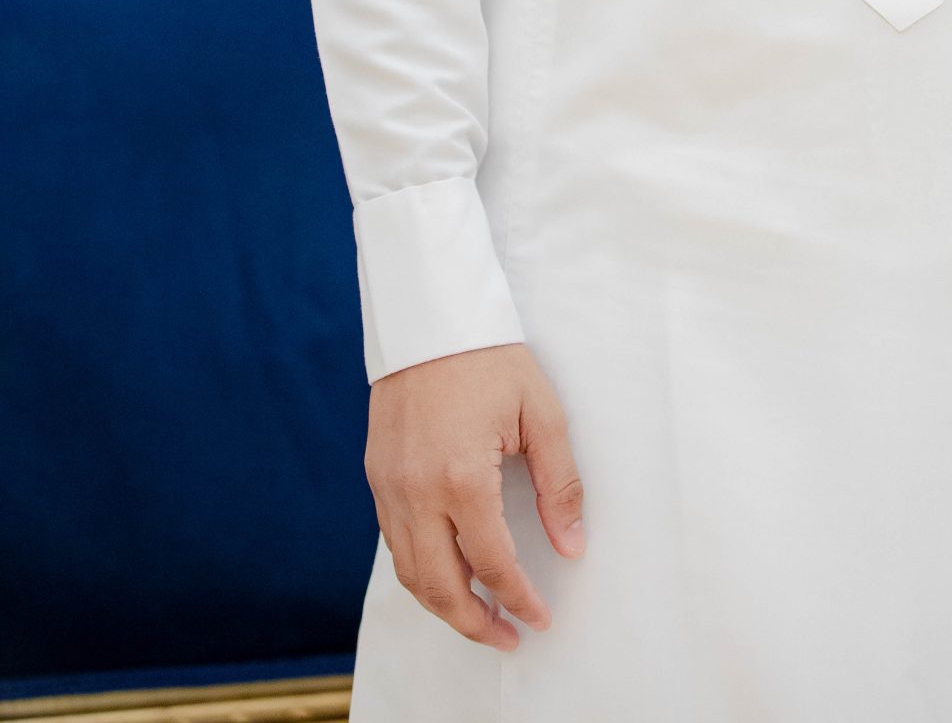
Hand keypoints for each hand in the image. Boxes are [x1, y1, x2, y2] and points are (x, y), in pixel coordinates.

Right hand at [364, 341, 585, 648]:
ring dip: (444, 604)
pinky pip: (394, 542)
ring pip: (409, 573)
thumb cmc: (489, 358)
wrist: (430, 317)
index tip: (538, 619)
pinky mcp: (376, 476)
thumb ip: (559, 484)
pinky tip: (449, 569)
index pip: (493, 565)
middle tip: (507, 637)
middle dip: (474, 624)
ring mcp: (389, 487)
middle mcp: (416, 492)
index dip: (518, 600)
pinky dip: (421, 569)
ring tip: (480, 615)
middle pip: (439, 587)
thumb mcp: (541, 413)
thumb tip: (570, 544)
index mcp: (461, 478)